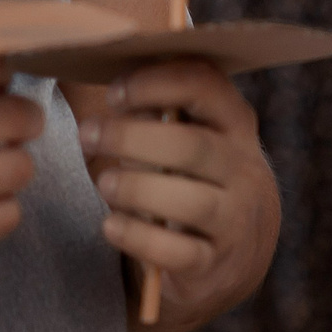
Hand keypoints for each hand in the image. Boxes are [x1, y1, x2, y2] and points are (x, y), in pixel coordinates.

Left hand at [79, 60, 279, 331]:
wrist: (231, 262)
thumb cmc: (187, 185)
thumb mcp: (183, 143)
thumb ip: (153, 111)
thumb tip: (91, 66)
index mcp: (235, 127)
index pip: (207, 87)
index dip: (156, 83)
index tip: (115, 93)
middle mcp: (245, 172)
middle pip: (193, 146)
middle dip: (131, 137)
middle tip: (86, 135)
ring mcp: (236, 221)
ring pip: (191, 201)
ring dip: (136, 188)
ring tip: (104, 184)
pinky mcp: (216, 266)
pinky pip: (179, 252)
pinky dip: (138, 237)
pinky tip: (111, 227)